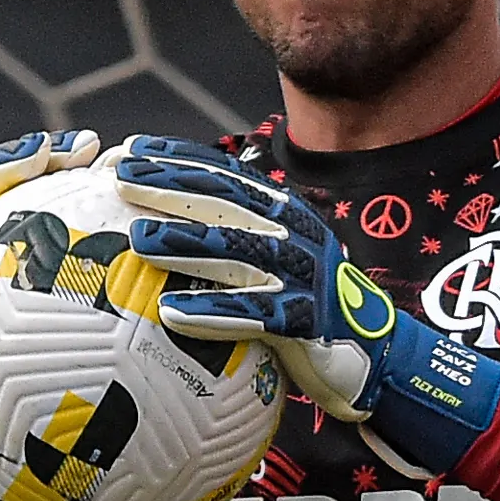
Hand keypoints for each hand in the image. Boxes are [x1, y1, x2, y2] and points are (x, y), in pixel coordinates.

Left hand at [113, 135, 499, 478]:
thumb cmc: (307, 301)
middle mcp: (294, 235)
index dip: (181, 159)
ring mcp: (302, 277)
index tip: (133, 150)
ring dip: (186, 243)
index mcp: (285, 213)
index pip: (227, 176)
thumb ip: (235, 230)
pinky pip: (254, 315)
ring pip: (239, 252)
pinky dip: (212, 312)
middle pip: (227, 204)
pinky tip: (172, 312)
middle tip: (124, 181)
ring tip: (138, 239)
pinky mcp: (306, 322)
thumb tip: (168, 211)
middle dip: (173, 188)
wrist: (375, 351)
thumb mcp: (276, 254)